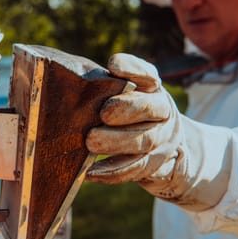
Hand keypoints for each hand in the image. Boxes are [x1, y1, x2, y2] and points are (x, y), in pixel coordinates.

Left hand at [85, 53, 231, 210]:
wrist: (167, 148)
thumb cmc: (130, 113)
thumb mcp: (126, 95)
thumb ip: (106, 85)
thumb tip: (70, 76)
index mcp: (152, 89)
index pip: (147, 74)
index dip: (132, 68)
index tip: (113, 65)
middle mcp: (162, 112)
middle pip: (150, 108)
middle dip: (127, 108)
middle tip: (103, 113)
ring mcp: (161, 140)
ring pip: (143, 141)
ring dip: (116, 142)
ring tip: (91, 142)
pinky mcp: (154, 166)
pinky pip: (134, 170)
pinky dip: (112, 172)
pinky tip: (90, 173)